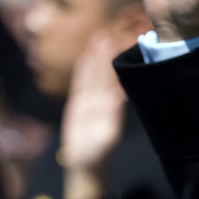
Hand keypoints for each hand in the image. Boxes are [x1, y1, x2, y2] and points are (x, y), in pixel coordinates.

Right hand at [59, 30, 126, 198]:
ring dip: (95, 57)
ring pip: (92, 75)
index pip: (114, 80)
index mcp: (111, 106)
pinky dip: (83, 70)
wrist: (85, 164)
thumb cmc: (98, 155)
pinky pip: (80, 84)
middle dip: (105, 54)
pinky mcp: (79, 106)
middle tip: (108, 33)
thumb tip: (119, 96)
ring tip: (98, 38)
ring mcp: (91, 103)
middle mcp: (102, 101)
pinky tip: (86, 57)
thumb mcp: (106, 137)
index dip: (116, 63)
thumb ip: (112, 116)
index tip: (120, 45)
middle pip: (103, 73)